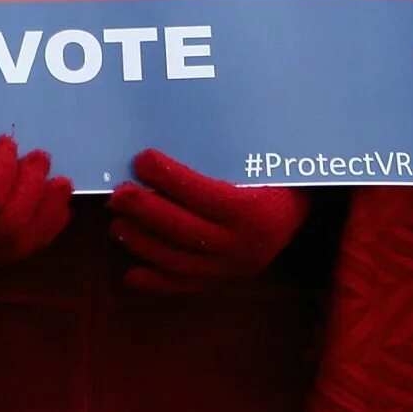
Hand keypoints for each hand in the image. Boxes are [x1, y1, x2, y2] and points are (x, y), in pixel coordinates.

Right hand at [0, 135, 72, 275]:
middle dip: (32, 187)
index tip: (7, 142)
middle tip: (41, 157)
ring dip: (47, 210)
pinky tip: (58, 209)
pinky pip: (21, 254)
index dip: (2, 169)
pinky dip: (45, 230)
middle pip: (8, 224)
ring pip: (20, 245)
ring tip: (61, 183)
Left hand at [108, 148, 311, 292]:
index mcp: (256, 212)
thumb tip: (176, 125)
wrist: (295, 216)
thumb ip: (224, 151)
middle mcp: (244, 247)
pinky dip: (155, 283)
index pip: (203, 195)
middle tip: (118, 193)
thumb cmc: (272, 178)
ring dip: (142, 244)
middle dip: (146, 211)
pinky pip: (183, 286)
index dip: (170, 177)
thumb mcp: (260, 161)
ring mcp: (231, 270)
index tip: (142, 158)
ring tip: (117, 226)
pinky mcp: (222, 282)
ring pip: (177, 260)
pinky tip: (129, 275)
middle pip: (183, 229)